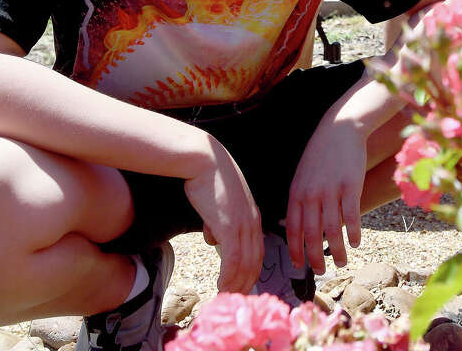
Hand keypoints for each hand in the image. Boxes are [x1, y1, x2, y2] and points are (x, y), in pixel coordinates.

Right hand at [182, 139, 262, 292]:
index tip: (243, 286)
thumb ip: (219, 223)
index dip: (251, 272)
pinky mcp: (230, 225)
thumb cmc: (208, 179)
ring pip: (244, 264)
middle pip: (255, 262)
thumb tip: (214, 240)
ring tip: (227, 298)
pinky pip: (233, 258)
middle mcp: (252, 223)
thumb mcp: (219, 205)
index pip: (257, 252)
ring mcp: (243, 225)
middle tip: (236, 300)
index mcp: (252, 217)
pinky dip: (229, 276)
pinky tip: (222, 286)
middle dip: (246, 283)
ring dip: (236, 284)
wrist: (204, 160)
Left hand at [286, 120, 365, 273]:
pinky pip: (351, 216)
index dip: (296, 250)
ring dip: (337, 250)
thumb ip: (298, 199)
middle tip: (321, 271)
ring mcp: (331, 190)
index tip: (299, 266)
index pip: (293, 229)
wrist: (340, 128)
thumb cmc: (321, 154)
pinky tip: (356, 242)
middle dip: (315, 257)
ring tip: (342, 262)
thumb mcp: (302, 175)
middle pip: (312, 234)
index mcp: (297, 193)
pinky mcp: (350, 186)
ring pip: (332, 229)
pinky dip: (353, 232)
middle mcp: (311, 194)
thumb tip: (293, 226)